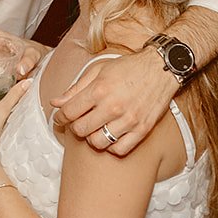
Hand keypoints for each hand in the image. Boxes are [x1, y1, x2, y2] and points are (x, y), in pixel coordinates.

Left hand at [52, 48, 175, 155]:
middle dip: (75, 127)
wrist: (161, 68)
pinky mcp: (142, 130)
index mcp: (99, 90)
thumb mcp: (98, 70)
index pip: (69, 112)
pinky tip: (111, 136)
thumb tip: (56, 103)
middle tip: (79, 121)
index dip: (60, 117)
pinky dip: (111, 147)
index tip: (60, 118)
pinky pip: (119, 149)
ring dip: (92, 138)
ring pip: (98, 143)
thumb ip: (76, 88)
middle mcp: (113, 107)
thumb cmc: (128, 67)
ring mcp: (129, 120)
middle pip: (80, 129)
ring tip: (95, 128)